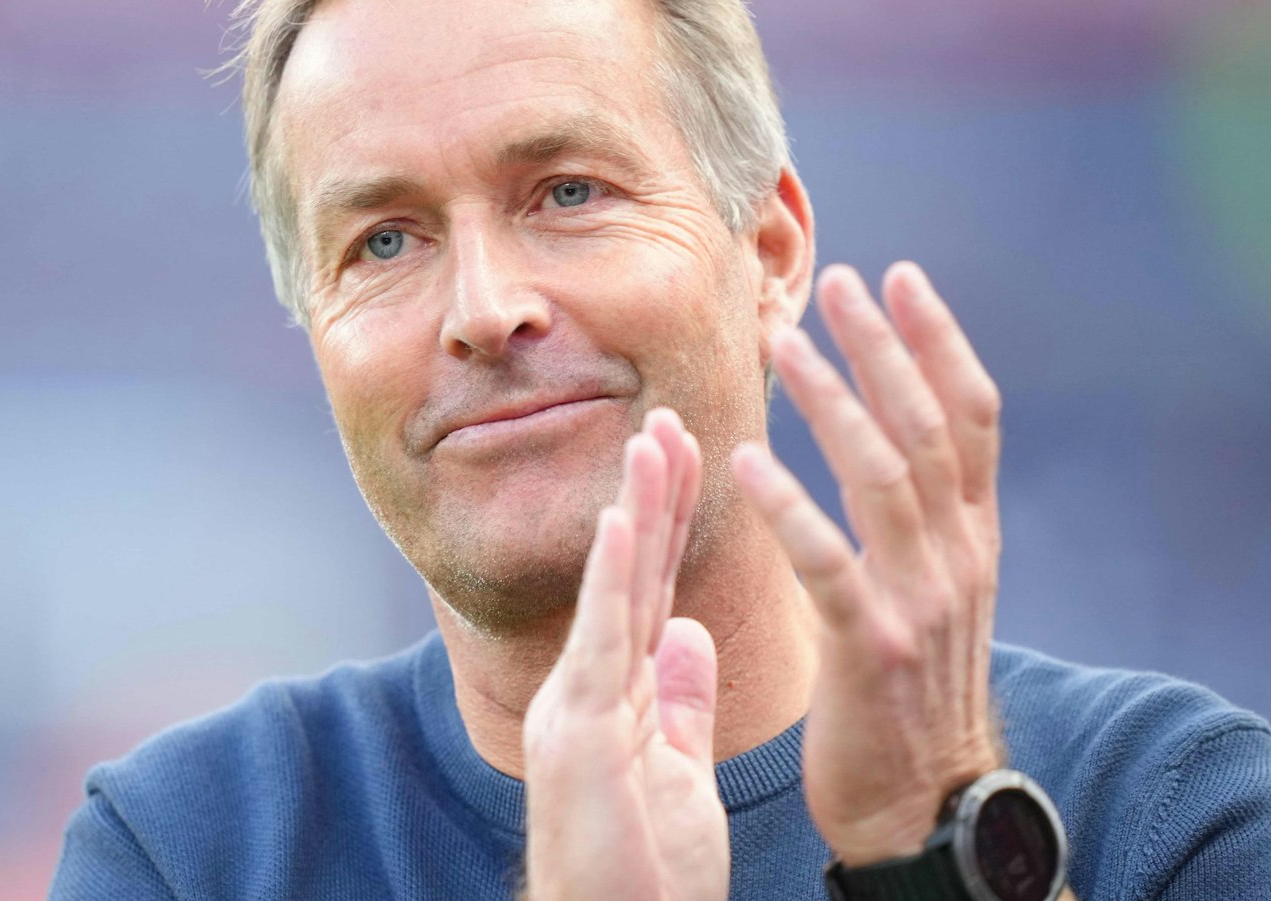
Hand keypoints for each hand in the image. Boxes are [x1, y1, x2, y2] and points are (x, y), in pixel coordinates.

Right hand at [522, 408, 728, 900]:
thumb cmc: (643, 877)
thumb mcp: (677, 772)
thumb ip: (680, 700)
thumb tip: (692, 631)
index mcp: (619, 695)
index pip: (652, 589)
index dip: (670, 522)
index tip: (689, 453)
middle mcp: (591, 688)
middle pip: (633, 575)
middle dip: (655, 495)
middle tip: (672, 416)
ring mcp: (578, 707)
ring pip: (615, 593)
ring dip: (635, 513)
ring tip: (652, 440)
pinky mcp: (579, 733)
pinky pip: (603, 643)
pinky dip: (612, 579)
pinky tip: (624, 522)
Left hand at [733, 261, 1005, 864]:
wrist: (925, 803)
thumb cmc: (911, 691)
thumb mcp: (938, 593)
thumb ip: (926, 520)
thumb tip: (900, 438)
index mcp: (974, 540)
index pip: (973, 418)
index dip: (940, 342)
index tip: (903, 278)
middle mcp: (959, 558)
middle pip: (928, 428)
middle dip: (884, 347)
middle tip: (841, 282)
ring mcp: (921, 603)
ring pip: (883, 477)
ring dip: (831, 401)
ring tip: (785, 342)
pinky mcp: (870, 650)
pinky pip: (828, 563)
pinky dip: (790, 506)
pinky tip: (747, 459)